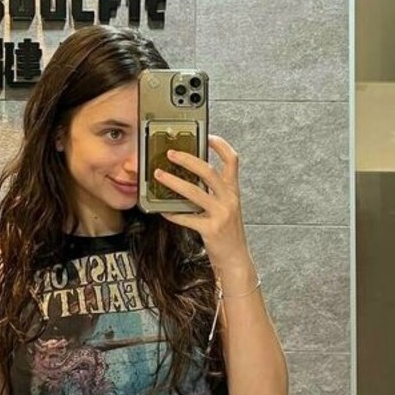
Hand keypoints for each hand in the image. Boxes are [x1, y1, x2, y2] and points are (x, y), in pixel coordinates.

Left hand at [153, 134, 248, 265]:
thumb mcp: (226, 207)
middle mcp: (229, 199)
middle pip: (209, 171)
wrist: (236, 258)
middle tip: (171, 153)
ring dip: (173, 182)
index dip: (220, 145)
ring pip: (194, 192)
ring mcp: (221, 214)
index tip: (207, 136)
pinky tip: (162, 209)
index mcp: (233, 190)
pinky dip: (172, 212)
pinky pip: (186, 217)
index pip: (232, 160)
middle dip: (187, 160)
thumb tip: (190, 176)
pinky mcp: (211, 229)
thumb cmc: (227, 231)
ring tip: (159, 175)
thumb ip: (213, 192)